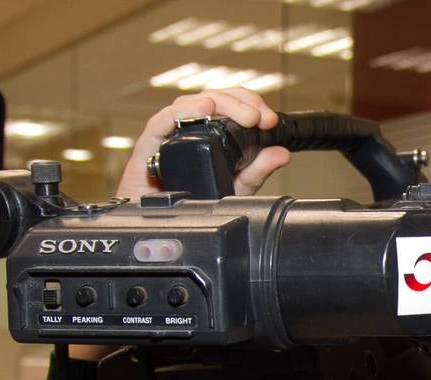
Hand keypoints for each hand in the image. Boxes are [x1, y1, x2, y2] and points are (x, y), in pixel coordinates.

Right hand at [116, 88, 291, 199]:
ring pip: (191, 104)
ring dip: (219, 103)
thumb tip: (281, 154)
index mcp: (208, 134)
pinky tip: (204, 110)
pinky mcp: (149, 146)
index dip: (251, 104)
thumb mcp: (233, 189)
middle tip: (261, 118)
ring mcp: (168, 135)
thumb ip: (256, 171)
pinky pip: (162, 121)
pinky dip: (183, 112)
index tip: (269, 120)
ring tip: (243, 114)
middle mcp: (187, 129)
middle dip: (241, 103)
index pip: (230, 105)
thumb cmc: (188, 206)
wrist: (158, 229)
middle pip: (213, 99)